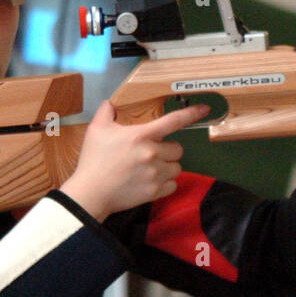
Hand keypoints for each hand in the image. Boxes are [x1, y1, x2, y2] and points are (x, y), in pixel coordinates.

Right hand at [60, 100, 208, 220]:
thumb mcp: (96, 130)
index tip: (205, 110)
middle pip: (178, 149)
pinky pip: (173, 184)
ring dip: (167, 167)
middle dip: (167, 150)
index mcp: (142, 135)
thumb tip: (111, 104)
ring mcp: (156, 173)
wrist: (90, 193)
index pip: (173, 121)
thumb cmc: (93, 160)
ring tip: (149, 169)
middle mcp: (153, 153)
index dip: (191, 114)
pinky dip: (165, 183)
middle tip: (151, 154)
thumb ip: (106, 113)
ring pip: (177, 167)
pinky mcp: (156, 191)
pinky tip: (150, 181)